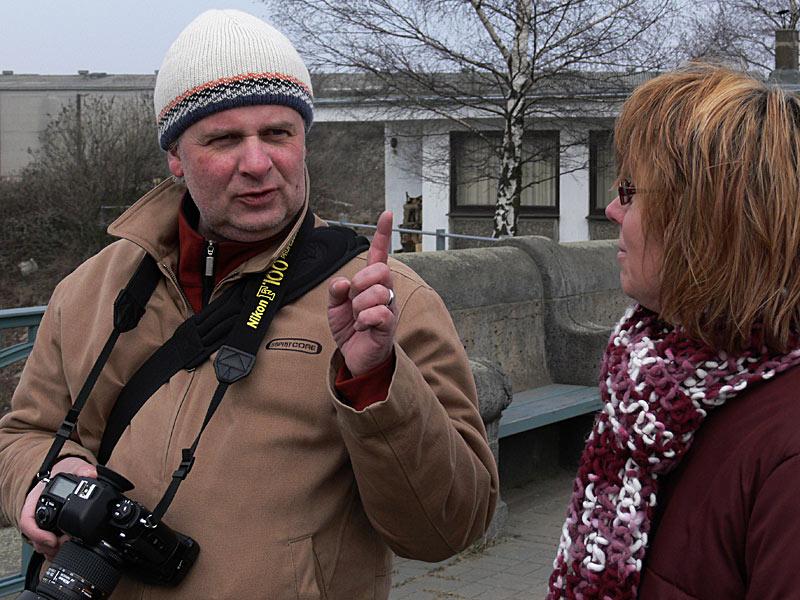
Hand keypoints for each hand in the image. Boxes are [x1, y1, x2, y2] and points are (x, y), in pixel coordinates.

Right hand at [20, 457, 96, 560]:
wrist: (65, 472)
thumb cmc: (64, 470)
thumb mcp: (73, 466)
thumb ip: (82, 469)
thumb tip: (93, 473)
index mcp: (35, 499)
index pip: (27, 521)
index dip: (37, 534)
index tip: (52, 540)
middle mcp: (36, 512)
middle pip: (33, 537)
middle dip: (49, 545)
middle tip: (66, 544)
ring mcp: (42, 522)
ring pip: (40, 543)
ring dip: (53, 549)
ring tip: (69, 545)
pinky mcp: (50, 527)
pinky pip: (48, 543)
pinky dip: (56, 549)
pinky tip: (67, 548)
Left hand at [328, 211, 397, 376]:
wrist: (356, 359)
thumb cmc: (350, 330)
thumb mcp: (334, 307)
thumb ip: (335, 291)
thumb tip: (343, 282)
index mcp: (371, 283)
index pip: (379, 254)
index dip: (382, 234)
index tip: (387, 214)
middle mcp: (385, 292)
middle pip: (380, 270)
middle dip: (361, 282)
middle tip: (353, 299)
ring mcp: (389, 308)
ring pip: (378, 292)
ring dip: (359, 306)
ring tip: (357, 318)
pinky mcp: (389, 326)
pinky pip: (379, 313)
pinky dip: (364, 319)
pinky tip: (362, 327)